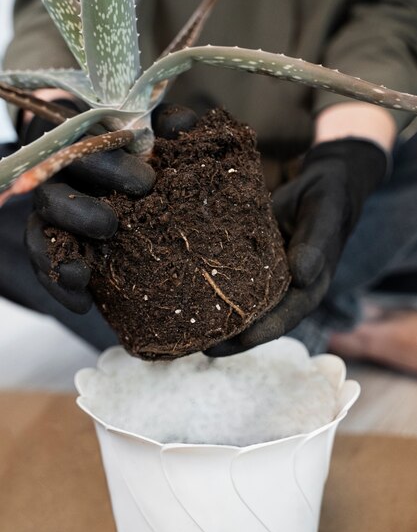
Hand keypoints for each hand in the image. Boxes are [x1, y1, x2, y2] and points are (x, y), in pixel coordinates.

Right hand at [25, 101, 196, 312]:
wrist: (96, 160)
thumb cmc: (128, 147)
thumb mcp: (148, 134)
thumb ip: (165, 126)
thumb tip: (184, 124)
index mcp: (83, 149)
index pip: (85, 152)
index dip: (111, 166)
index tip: (148, 183)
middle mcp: (60, 180)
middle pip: (56, 194)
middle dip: (82, 211)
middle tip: (112, 225)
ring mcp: (51, 213)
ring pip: (43, 230)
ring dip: (63, 252)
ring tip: (84, 270)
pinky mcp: (49, 243)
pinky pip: (44, 265)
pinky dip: (59, 285)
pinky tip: (83, 303)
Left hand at [205, 137, 388, 355]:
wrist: (321, 185)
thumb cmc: (327, 199)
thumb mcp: (324, 214)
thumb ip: (315, 243)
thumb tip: (302, 276)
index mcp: (310, 287)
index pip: (286, 317)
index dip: (263, 331)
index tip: (240, 340)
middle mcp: (288, 290)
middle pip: (259, 321)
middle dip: (231, 336)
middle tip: (201, 346)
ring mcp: (268, 279)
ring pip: (243, 307)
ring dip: (218, 321)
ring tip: (187, 332)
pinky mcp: (252, 264)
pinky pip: (233, 282)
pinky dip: (214, 291)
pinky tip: (188, 295)